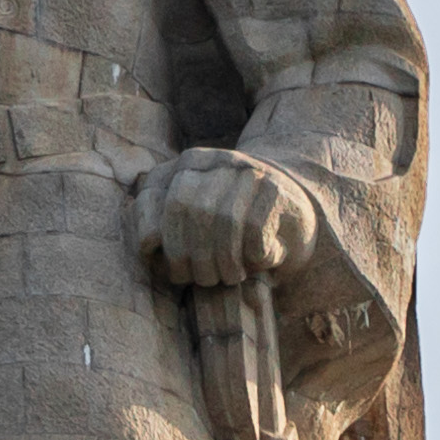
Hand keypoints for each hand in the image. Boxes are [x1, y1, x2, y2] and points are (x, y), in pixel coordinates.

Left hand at [133, 147, 323, 291]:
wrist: (292, 213)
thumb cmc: (231, 231)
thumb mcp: (190, 229)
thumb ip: (161, 231)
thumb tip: (147, 243)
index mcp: (185, 164)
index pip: (151, 196)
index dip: (151, 237)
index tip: (172, 271)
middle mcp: (214, 159)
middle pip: (184, 207)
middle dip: (188, 253)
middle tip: (202, 280)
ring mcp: (245, 170)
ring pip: (221, 220)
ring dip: (223, 261)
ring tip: (229, 277)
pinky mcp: (274, 188)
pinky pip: (253, 229)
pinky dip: (252, 255)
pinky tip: (256, 261)